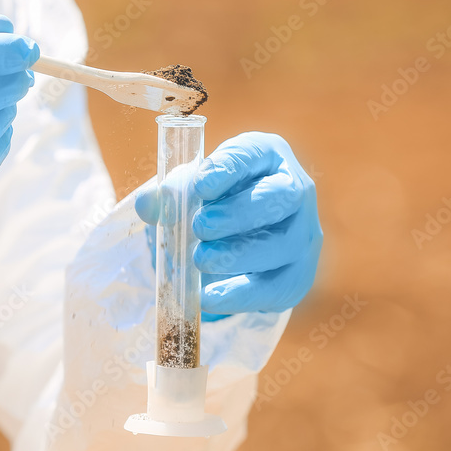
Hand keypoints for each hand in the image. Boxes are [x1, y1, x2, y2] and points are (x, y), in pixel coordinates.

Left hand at [136, 132, 321, 315]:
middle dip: (239, 213)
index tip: (199, 185)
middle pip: (282, 197)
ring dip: (239, 255)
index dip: (227, 168)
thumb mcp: (187, 191)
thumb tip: (147, 204)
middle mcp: (295, 189)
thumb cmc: (211, 202)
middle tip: (200, 226)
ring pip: (285, 244)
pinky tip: (208, 297)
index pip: (254, 153)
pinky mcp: (298, 273)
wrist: (231, 241)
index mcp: (266, 155)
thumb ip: (167, 194)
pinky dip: (241, 295)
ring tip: (201, 260)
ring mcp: (303, 232)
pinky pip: (277, 288)